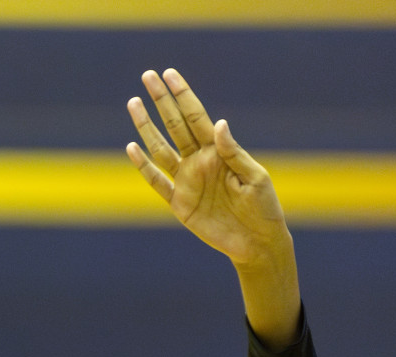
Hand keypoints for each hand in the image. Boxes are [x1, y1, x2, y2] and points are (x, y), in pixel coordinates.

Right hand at [125, 68, 290, 268]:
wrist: (256, 242)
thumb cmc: (263, 208)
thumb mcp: (255, 178)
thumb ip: (233, 151)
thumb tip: (219, 123)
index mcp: (219, 151)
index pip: (197, 117)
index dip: (183, 95)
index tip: (169, 74)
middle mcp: (199, 161)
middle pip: (175, 125)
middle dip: (161, 101)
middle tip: (148, 76)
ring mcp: (187, 181)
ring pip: (160, 148)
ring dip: (146, 127)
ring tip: (133, 103)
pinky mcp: (179, 204)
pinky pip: (157, 182)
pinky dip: (144, 167)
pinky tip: (132, 148)